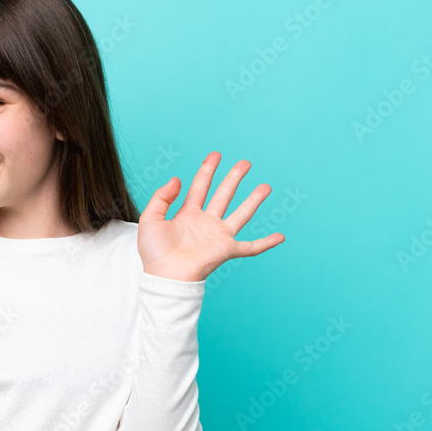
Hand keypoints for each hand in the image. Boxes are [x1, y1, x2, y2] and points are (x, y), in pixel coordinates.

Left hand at [138, 151, 284, 281]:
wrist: (164, 275)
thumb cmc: (154, 252)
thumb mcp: (151, 218)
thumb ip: (161, 197)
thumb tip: (177, 179)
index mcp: (188, 214)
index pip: (200, 187)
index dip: (207, 170)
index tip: (216, 155)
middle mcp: (206, 222)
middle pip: (223, 195)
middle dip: (234, 178)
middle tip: (245, 163)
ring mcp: (218, 235)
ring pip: (241, 214)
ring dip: (254, 200)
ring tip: (266, 187)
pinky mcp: (226, 250)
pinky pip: (251, 247)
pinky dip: (266, 243)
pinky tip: (281, 237)